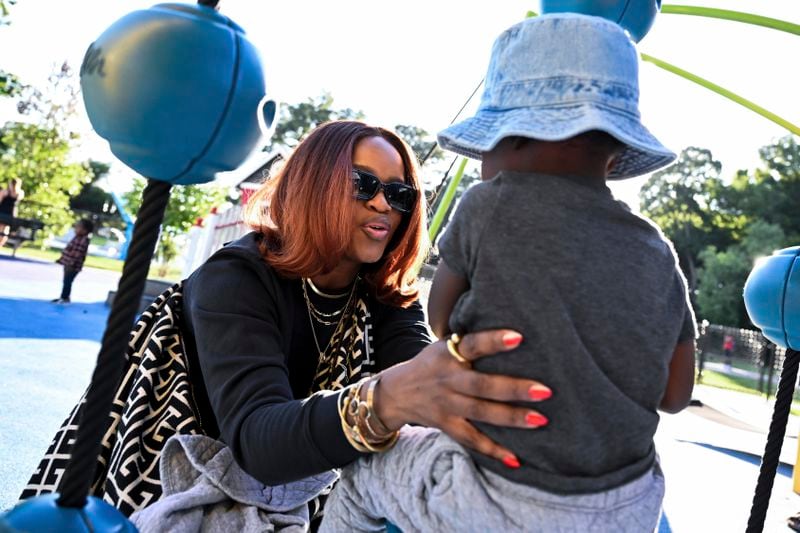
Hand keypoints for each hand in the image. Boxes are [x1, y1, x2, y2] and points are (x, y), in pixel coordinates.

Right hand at [375, 329, 551, 467]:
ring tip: (540, 420)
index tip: (519, 337)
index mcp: (448, 354)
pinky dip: (493, 451)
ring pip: (481, 413)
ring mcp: (446, 404)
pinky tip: (515, 459)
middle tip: (545, 390)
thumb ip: (469, 343)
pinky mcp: (446, 425)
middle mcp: (448, 379)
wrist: (397, 392)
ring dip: (512, 418)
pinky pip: (471, 440)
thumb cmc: (432, 363)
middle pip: (482, 385)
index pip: (472, 345)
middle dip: (514, 388)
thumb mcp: (443, 345)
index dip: (493, 341)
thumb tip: (514, 334)